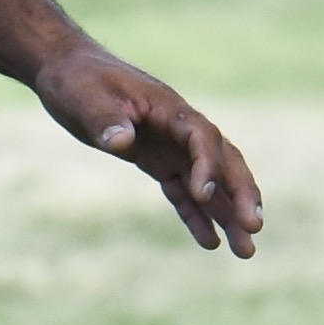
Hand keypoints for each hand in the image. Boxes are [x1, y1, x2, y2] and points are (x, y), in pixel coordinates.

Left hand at [34, 48, 261, 256]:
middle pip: (223, 161)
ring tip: (246, 251)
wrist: (68, 73)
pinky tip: (211, 243)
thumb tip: (121, 141)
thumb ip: (103, 118)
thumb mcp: (83, 96)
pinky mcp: (157, 161)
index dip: (207, 165)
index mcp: (168, 108)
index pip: (202, 137)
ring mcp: (171, 147)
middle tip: (254, 226)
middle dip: (241, 193)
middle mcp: (179, 129)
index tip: (202, 194)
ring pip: (209, 182)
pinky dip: (197, 215)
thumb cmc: (77, 80)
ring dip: (228, 214)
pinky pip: (183, 192)